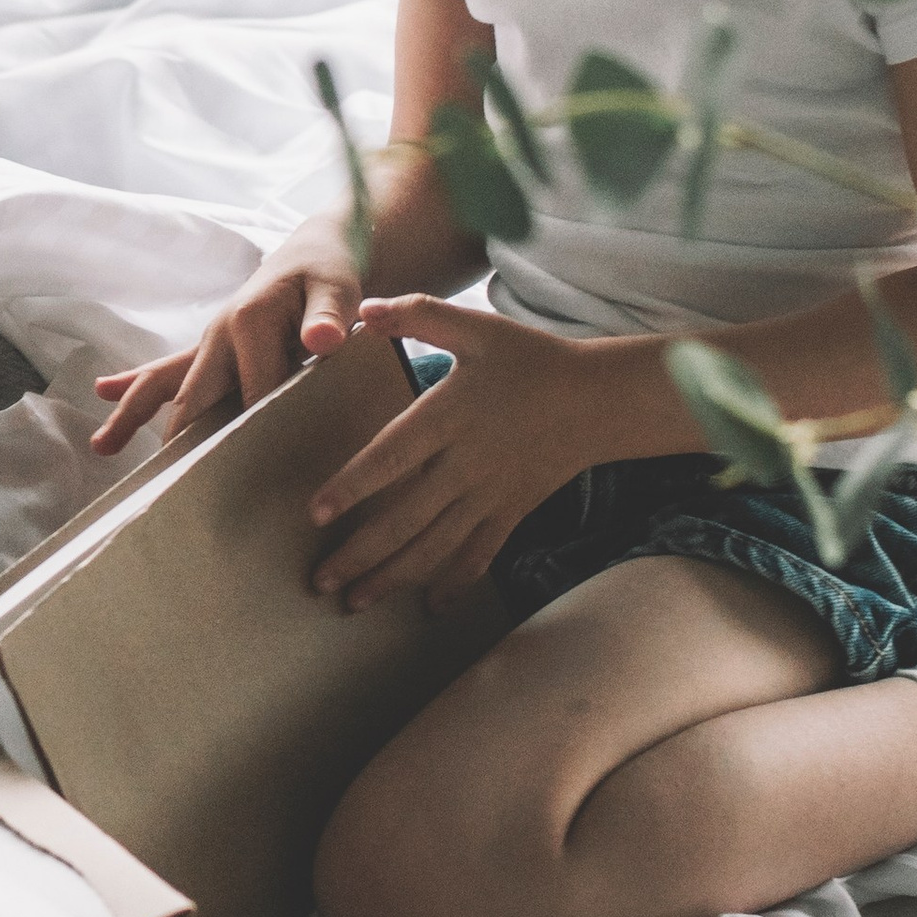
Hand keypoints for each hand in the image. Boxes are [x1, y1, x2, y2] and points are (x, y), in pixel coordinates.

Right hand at [92, 226, 362, 454]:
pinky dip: (133, 387)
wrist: (311, 251)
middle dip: (178, 443)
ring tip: (101, 447)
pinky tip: (103, 393)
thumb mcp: (336, 288)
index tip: (262, 481)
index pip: (253, 395)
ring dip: (130, 415)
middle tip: (165, 490)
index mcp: (247, 324)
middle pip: (189, 398)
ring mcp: (207, 346)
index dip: (260, 436)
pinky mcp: (207, 353)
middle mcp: (216, 336)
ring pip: (161, 384)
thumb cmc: (327, 271)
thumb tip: (324, 342)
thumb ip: (328, 317)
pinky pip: (164, 373)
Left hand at [305, 297, 626, 608]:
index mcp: (450, 415)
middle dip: (360, 553)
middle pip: (406, 517)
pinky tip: (428, 607)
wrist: (600, 399)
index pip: (392, 456)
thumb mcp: (476, 327)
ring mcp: (491, 494)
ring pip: (436, 546)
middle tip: (318, 581)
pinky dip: (454, 582)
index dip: (354, 485)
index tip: (316, 513)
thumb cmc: (531, 359)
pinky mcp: (513, 511)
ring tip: (353, 602)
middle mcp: (468, 463)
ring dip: (393, 577)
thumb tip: (362, 310)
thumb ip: (418, 315)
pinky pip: (480, 554)